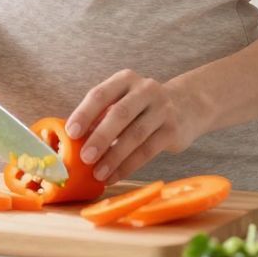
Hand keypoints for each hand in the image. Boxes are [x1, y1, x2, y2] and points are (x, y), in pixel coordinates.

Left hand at [65, 70, 200, 184]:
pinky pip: (148, 151)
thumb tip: (72, 142)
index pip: (100, 94)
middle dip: (100, 137)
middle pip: (120, 114)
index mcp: (125, 79)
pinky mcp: (172, 130)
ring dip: (114, 157)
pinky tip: (114, 176)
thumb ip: (101, 116)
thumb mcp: (122, 101)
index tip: (71, 133)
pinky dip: (129, 166)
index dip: (84, 113)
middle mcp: (145, 90)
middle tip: (84, 157)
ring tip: (98, 173)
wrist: (186, 105)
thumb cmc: (141, 107)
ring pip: (135, 135)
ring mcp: (162, 109)